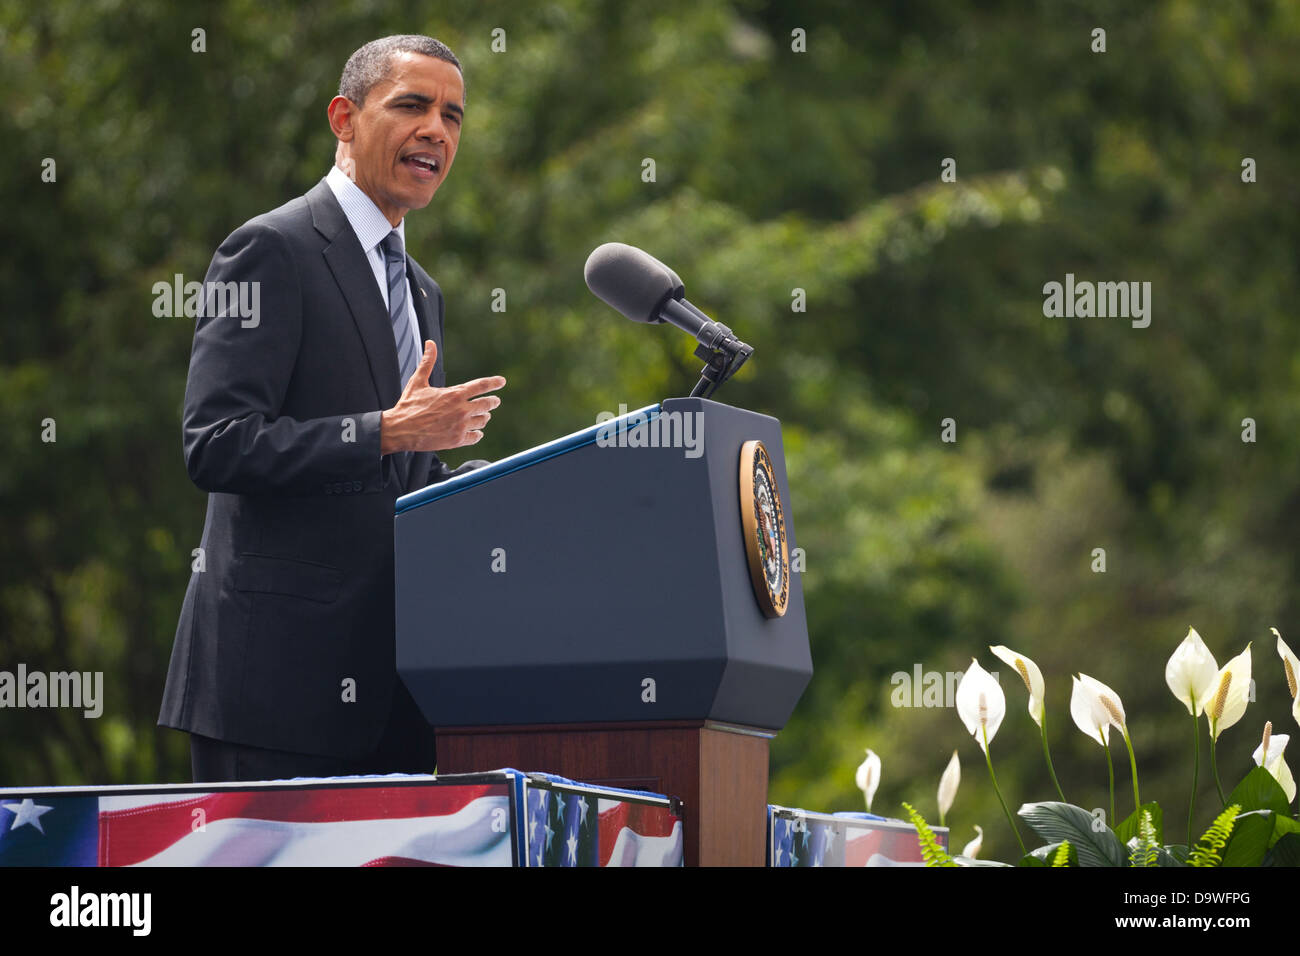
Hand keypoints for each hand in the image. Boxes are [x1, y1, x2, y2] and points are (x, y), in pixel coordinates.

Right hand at [380, 341, 505, 453]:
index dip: (494, 382)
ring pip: (483, 420)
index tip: (502, 381)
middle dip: (493, 401)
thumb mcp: (418, 382)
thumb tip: (430, 344)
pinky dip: (478, 433)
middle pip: (487, 404)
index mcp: (454, 394)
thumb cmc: (408, 406)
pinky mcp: (457, 440)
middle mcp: (461, 410)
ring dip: (484, 417)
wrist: (400, 430)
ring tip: (483, 416)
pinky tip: (476, 432)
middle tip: (495, 401)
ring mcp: (460, 426)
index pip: (481, 385)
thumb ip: (428, 362)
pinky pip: (476, 437)